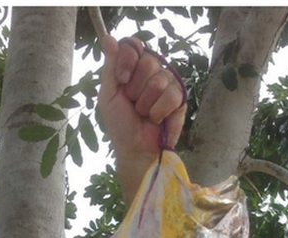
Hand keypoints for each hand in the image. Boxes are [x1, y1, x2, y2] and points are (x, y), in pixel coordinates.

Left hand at [98, 35, 186, 198]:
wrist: (135, 149)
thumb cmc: (120, 125)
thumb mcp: (108, 96)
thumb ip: (110, 68)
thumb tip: (108, 38)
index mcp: (133, 68)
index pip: (134, 46)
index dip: (129, 60)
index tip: (123, 79)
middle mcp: (152, 72)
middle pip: (148, 62)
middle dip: (136, 89)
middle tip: (133, 104)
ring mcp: (167, 83)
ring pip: (159, 79)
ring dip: (146, 103)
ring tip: (144, 114)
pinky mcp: (179, 97)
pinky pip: (171, 94)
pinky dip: (159, 111)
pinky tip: (156, 119)